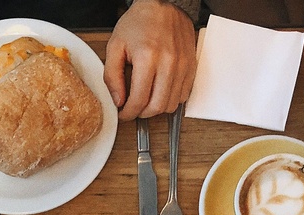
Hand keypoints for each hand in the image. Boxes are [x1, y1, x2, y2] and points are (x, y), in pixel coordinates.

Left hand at [104, 0, 195, 119]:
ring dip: (157, 108)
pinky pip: (183, 94)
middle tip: (133, 109)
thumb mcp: (115, 46)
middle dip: (142, 114)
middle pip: (157, 106)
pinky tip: (160, 92)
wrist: (163, 4)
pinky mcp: (191, 66)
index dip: (128, 113)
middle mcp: (168, 63)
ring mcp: (183, 65)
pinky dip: (170, 99)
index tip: (123, 114)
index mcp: (147, 58)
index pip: (139, 100)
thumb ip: (112, 76)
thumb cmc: (139, 22)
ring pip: (171, 104)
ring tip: (146, 100)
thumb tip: (118, 101)